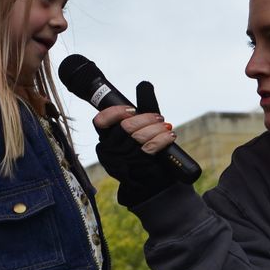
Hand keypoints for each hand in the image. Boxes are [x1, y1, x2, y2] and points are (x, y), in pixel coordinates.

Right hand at [92, 81, 179, 205]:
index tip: (132, 110)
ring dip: (156, 128)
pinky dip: (162, 139)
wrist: (153, 185)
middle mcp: (109, 151)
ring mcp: (121, 161)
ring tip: (166, 127)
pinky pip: (149, 148)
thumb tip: (144, 85)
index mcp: (106, 140)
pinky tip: (169, 136)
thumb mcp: (142, 130)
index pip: (100, 121)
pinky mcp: (135, 168)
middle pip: (124, 126)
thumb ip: (141, 109)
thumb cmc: (146, 154)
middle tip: (158, 118)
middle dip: (145, 119)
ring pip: (138, 136)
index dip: (115, 112)